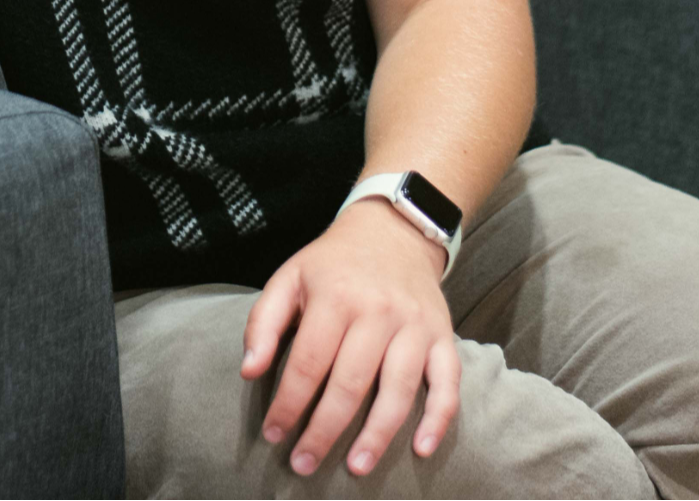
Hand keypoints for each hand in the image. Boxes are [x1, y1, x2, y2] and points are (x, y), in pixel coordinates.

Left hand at [241, 198, 460, 477]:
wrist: (393, 231)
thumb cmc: (332, 264)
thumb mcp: (288, 278)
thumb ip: (263, 323)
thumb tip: (250, 372)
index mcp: (335, 297)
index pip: (307, 362)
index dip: (288, 404)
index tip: (273, 435)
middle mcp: (378, 312)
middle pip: (350, 383)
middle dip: (324, 430)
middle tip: (303, 464)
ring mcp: (415, 326)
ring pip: (398, 390)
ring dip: (377, 434)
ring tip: (355, 467)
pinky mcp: (443, 336)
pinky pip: (448, 382)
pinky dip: (439, 418)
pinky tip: (422, 449)